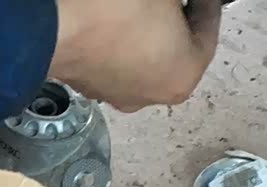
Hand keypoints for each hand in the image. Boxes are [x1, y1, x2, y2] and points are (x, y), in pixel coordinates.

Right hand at [49, 0, 221, 111]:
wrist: (58, 27)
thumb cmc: (120, 8)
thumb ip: (178, 4)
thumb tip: (172, 7)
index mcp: (182, 76)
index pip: (208, 32)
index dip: (207, 6)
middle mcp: (150, 97)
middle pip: (171, 55)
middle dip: (173, 27)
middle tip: (171, 4)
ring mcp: (114, 96)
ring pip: (139, 61)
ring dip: (143, 38)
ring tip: (137, 11)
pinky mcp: (85, 87)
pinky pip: (111, 63)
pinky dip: (116, 45)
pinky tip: (110, 23)